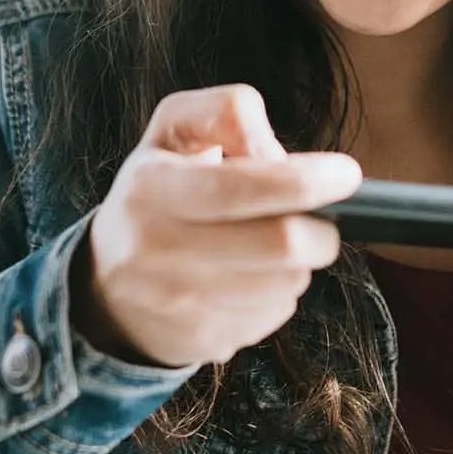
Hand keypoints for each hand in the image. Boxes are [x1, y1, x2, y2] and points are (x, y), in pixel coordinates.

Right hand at [73, 84, 362, 367]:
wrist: (106, 286)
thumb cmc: (156, 194)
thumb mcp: (174, 131)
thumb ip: (227, 113)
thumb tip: (277, 156)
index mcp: (150, 189)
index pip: (241, 188)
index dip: (305, 181)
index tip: (346, 175)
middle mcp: (157, 251)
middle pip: (281, 246)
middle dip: (320, 229)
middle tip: (320, 218)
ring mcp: (179, 305)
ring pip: (286, 283)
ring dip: (299, 262)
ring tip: (274, 244)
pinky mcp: (203, 340)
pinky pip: (275, 314)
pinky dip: (279, 292)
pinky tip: (253, 276)